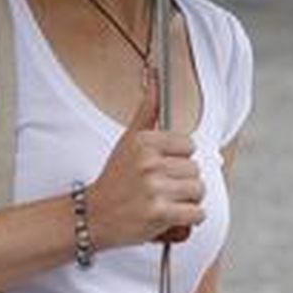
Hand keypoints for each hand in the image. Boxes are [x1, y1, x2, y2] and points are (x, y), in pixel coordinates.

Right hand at [86, 72, 203, 249]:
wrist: (94, 216)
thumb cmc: (114, 179)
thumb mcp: (128, 139)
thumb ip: (147, 109)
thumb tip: (155, 74)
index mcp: (144, 142)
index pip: (189, 146)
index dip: (179, 159)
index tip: (163, 167)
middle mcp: (149, 162)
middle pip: (195, 170)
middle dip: (183, 182)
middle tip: (163, 188)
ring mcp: (154, 188)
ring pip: (198, 191)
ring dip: (188, 201)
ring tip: (167, 202)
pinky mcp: (159, 213)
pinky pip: (197, 213)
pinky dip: (189, 219)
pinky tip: (172, 217)